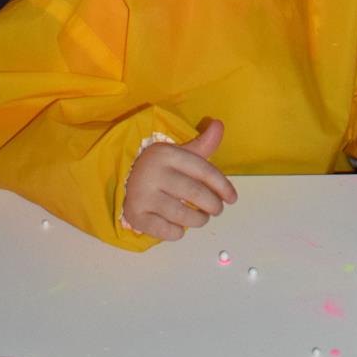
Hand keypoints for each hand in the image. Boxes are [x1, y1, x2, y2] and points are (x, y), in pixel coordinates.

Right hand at [122, 119, 237, 240]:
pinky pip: (164, 230)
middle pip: (194, 193)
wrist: (124, 178)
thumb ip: (203, 143)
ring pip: (181, 214)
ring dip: (198, 220)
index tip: (232, 198)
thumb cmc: (162, 168)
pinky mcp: (135, 215)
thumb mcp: (180, 153)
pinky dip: (178, 232)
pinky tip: (181, 227)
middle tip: (217, 210)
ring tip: (202, 218)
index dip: (222, 186)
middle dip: (212, 205)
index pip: (203, 171)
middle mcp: (154, 173)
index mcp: (167, 154)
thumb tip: (218, 124)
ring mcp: (142, 195)